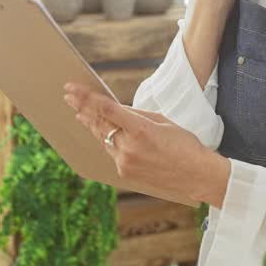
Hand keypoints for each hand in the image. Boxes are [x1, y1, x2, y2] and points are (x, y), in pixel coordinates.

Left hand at [63, 83, 228, 207]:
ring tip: (80, 113)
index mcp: (140, 130)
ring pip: (102, 138)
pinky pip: (111, 152)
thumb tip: (115, 109)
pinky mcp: (124, 172)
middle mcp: (128, 147)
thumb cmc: (185, 144)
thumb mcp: (162, 121)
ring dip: (92, 125)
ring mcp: (124, 162)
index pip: (106, 109)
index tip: (72, 89)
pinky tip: (104, 133)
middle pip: (98, 124)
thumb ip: (136, 115)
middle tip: (68, 97)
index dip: (86, 98)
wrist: (197, 175)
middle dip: (82, 109)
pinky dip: (108, 141)